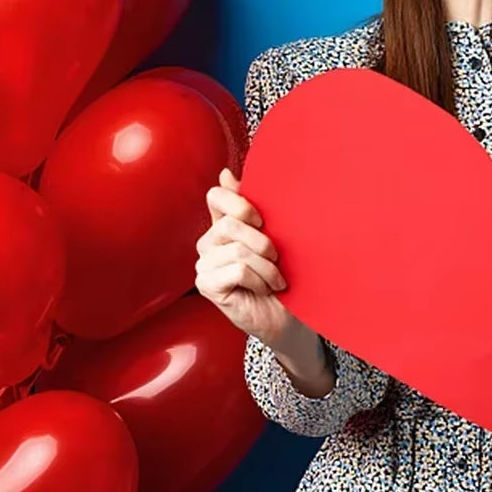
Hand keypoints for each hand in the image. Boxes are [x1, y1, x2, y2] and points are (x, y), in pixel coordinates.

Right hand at [195, 166, 294, 346]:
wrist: (288, 317)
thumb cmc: (280, 277)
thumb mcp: (271, 236)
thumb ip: (250, 206)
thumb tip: (225, 174)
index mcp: (222, 225)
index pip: (216, 196)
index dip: (240, 203)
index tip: (260, 220)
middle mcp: (208, 242)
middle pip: (230, 224)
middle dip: (262, 242)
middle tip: (275, 259)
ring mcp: (204, 265)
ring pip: (238, 249)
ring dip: (266, 267)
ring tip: (274, 279)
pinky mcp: (206, 285)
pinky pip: (237, 270)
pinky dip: (259, 280)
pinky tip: (264, 289)